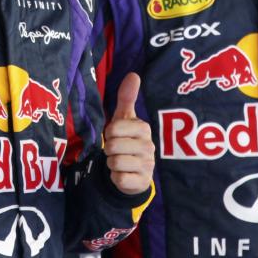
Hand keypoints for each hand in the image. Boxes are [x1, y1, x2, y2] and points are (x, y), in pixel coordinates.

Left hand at [103, 72, 154, 195]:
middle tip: (117, 150)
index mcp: (143, 129)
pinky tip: (123, 174)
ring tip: (120, 161)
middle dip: (109, 149)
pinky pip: (119, 178)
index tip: (116, 135)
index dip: (109, 133)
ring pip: (115, 162)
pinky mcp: (142, 182)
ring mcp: (148, 165)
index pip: (114, 128)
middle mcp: (149, 146)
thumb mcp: (125, 119)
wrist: (135, 172)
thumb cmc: (127, 140)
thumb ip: (127, 98)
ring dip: (111, 163)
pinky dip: (116, 177)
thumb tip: (133, 74)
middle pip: (113, 146)